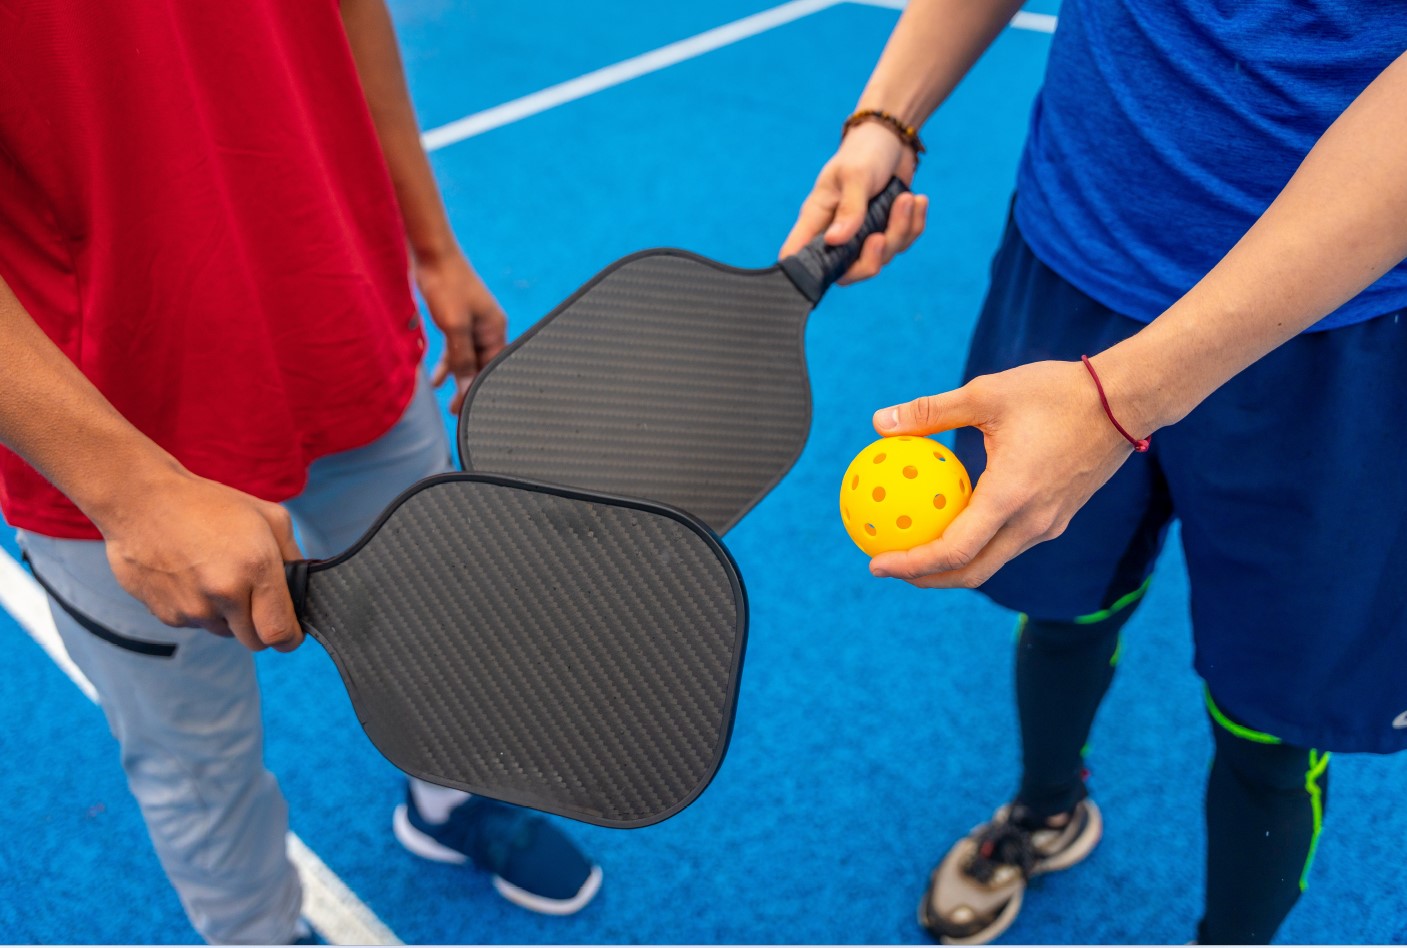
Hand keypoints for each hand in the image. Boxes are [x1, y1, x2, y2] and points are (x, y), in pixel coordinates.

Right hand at [99, 471, 304, 651]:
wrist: (141, 499)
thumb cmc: (209, 503)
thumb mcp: (269, 517)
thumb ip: (293, 557)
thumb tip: (301, 588)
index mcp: (255, 569)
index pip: (280, 634)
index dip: (289, 638)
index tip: (290, 632)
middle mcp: (223, 594)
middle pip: (254, 641)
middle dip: (260, 625)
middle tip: (253, 595)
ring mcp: (190, 608)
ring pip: (224, 631)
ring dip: (227, 615)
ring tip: (215, 574)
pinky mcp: (164, 614)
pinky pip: (195, 624)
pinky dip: (199, 608)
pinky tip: (190, 575)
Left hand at [415, 250, 507, 412]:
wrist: (431, 253)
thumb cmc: (446, 285)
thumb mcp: (454, 326)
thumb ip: (462, 358)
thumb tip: (467, 386)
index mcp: (495, 328)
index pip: (494, 367)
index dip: (482, 388)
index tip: (470, 409)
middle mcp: (487, 327)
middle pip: (481, 365)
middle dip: (469, 387)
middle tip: (457, 411)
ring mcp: (472, 322)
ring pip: (467, 358)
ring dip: (457, 377)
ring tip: (447, 401)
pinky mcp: (456, 317)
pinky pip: (455, 347)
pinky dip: (447, 362)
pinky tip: (436, 377)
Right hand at [779, 122, 928, 282]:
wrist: (891, 138)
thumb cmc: (863, 152)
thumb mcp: (855, 175)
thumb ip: (848, 209)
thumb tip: (835, 241)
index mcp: (817, 219)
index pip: (797, 254)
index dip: (804, 273)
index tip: (824, 272)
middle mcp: (838, 233)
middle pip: (848, 272)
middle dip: (870, 260)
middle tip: (880, 237)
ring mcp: (863, 235)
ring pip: (882, 257)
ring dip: (900, 230)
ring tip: (907, 199)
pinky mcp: (887, 231)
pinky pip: (903, 243)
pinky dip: (914, 224)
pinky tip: (918, 201)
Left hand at [866, 360, 1136, 587]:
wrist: (1127, 401)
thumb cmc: (1055, 392)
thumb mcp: (986, 394)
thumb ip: (931, 412)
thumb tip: (880, 422)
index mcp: (1011, 497)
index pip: (954, 551)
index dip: (912, 565)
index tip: (876, 563)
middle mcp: (1032, 523)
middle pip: (972, 572)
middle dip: (926, 579)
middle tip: (887, 567)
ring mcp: (1049, 525)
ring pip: (992, 561)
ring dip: (952, 566)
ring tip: (914, 551)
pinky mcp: (1058, 518)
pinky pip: (1009, 543)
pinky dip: (976, 545)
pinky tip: (953, 523)